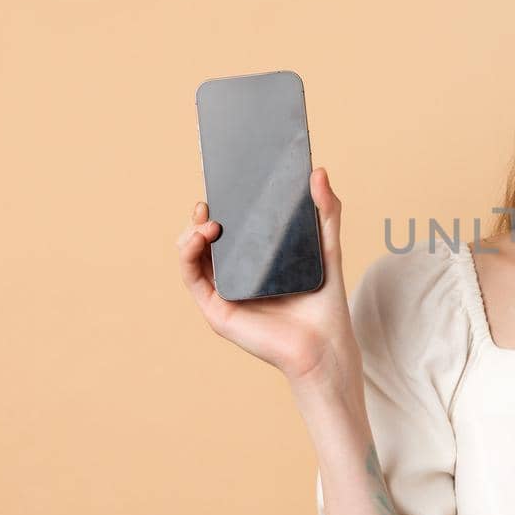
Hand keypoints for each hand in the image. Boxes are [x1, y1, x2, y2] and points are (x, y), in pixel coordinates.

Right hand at [176, 167, 361, 386]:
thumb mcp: (327, 247)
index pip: (232, 226)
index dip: (223, 204)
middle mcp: (236, 274)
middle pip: (206, 237)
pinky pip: (191, 276)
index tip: (225, 182)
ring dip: (192, 230)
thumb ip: (325, 210)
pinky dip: (188, 252)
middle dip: (202, 214)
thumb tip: (319, 171)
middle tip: (212, 199)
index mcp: (257, 259)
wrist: (325, 344)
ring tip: (211, 221)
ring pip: (192, 253)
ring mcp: (224, 290)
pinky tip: (201, 237)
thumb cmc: (325, 301)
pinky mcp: (216, 308)